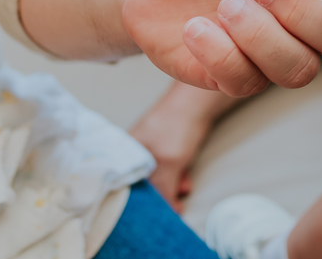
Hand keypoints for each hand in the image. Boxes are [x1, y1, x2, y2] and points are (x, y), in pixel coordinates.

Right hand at [129, 83, 233, 211]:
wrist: (199, 102)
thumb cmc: (176, 125)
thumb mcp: (168, 163)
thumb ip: (163, 190)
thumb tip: (166, 214)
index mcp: (124, 157)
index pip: (121, 190)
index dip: (134, 206)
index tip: (146, 218)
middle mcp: (132, 155)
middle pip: (141, 187)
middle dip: (157, 199)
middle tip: (170, 208)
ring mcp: (148, 151)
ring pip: (157, 180)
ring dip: (171, 188)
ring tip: (182, 190)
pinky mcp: (165, 149)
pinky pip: (167, 171)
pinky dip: (177, 178)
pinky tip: (186, 181)